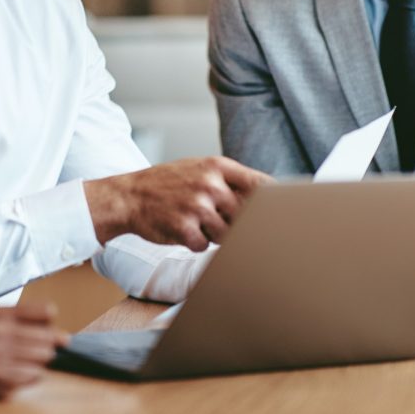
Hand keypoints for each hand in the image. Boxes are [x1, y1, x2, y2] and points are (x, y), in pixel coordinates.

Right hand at [0, 302, 67, 413]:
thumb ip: (29, 323)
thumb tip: (64, 337)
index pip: (45, 311)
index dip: (49, 323)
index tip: (45, 329)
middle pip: (47, 336)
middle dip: (47, 345)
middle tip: (35, 350)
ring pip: (43, 356)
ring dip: (39, 361)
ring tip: (24, 362)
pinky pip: (34, 375)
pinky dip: (31, 376)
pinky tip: (18, 374)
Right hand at [84, 156, 270, 250]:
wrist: (128, 197)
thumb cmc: (168, 184)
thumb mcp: (198, 169)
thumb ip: (229, 180)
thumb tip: (269, 197)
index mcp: (217, 167)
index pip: (261, 186)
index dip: (276, 203)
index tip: (286, 215)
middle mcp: (210, 184)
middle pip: (246, 216)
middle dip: (235, 223)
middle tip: (217, 219)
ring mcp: (197, 207)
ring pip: (227, 234)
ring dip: (214, 234)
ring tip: (194, 221)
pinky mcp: (185, 230)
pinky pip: (205, 246)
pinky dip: (196, 243)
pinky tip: (181, 229)